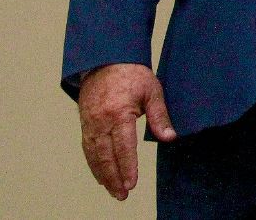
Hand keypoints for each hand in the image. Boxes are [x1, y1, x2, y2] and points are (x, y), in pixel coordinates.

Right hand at [77, 62, 176, 199]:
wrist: (105, 60)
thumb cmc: (133, 74)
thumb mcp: (152, 91)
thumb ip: (160, 116)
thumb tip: (170, 137)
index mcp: (119, 113)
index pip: (124, 147)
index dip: (127, 167)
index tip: (131, 183)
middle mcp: (101, 121)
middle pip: (106, 156)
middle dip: (114, 178)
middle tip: (122, 195)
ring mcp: (90, 123)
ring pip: (94, 155)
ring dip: (103, 175)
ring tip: (112, 190)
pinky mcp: (85, 124)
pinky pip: (87, 148)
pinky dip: (93, 164)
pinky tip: (101, 175)